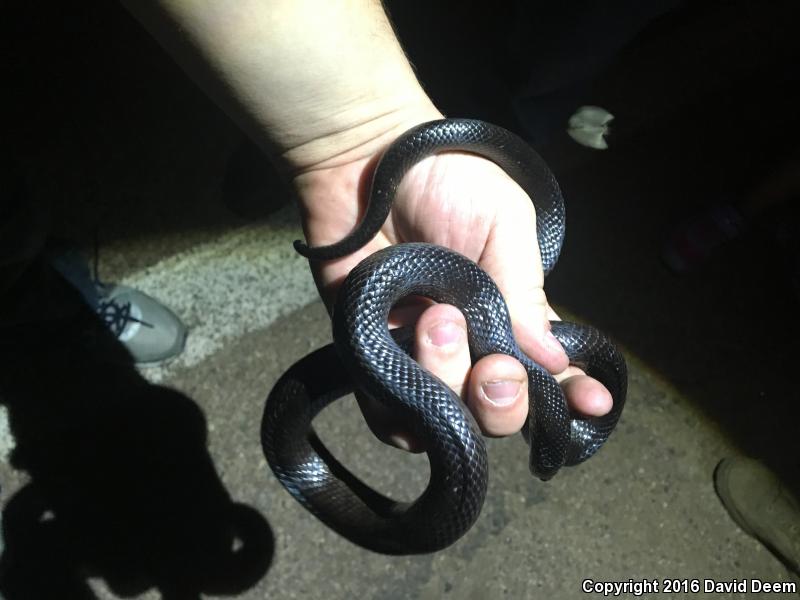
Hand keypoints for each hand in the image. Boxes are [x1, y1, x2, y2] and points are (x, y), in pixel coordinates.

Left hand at [294, 111, 612, 451]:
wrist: (366, 160)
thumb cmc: (444, 180)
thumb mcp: (503, 222)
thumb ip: (525, 289)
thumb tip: (553, 359)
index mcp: (511, 316)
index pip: (548, 372)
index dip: (571, 395)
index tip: (592, 402)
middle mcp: (469, 345)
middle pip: (497, 412)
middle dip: (504, 402)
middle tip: (496, 366)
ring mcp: (419, 356)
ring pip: (447, 415)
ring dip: (450, 379)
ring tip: (436, 319)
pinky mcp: (370, 358)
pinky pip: (388, 416)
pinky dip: (401, 412)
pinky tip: (408, 365)